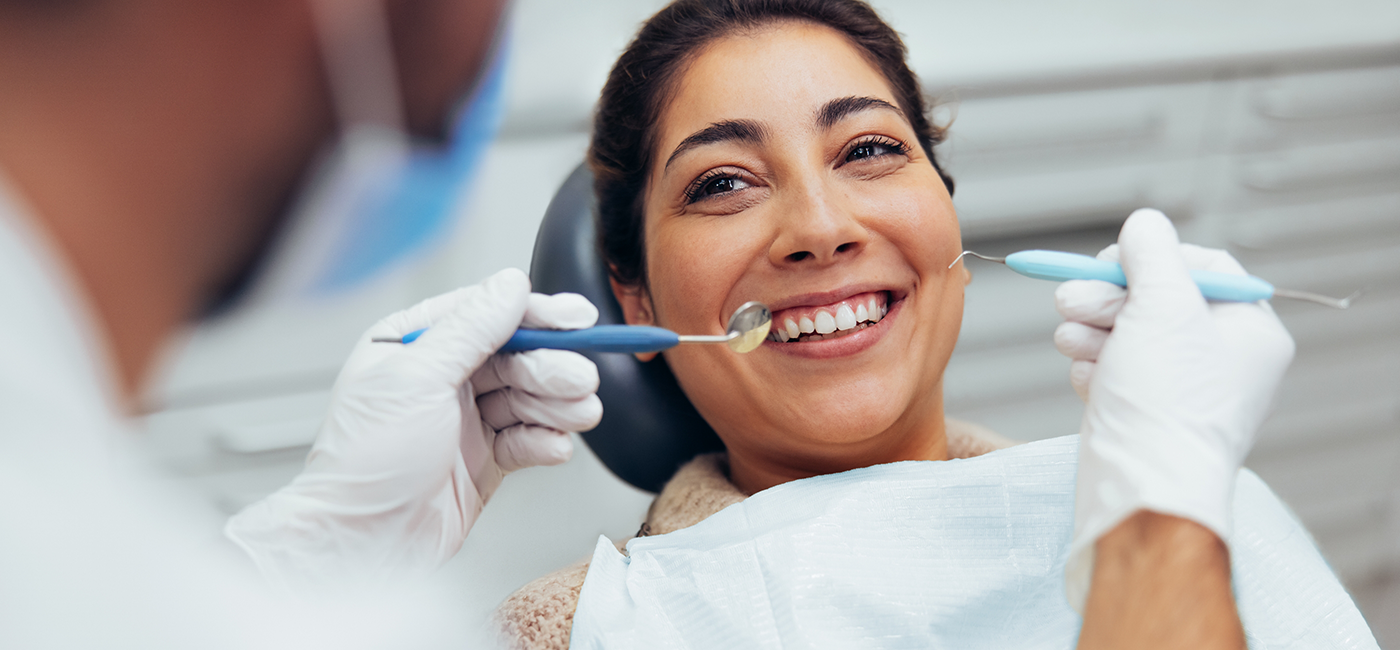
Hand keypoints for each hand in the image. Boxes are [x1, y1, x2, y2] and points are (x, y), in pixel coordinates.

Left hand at [225, 268, 601, 590]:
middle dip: (551, 367)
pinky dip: (546, 441)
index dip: (533, 315)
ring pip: (527, 397)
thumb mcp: (416, 379)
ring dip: (557, 404)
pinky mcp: (484, 459)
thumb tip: (509, 287)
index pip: (484, 314)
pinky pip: (527, 438)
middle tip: (579, 378)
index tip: (575, 318)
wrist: (363, 544)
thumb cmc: (365, 464)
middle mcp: (440, 378)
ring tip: (578, 413)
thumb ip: (469, 329)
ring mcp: (464, 419)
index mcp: (412, 345)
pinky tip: (554, 445)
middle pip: (514, 356)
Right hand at [1053, 209, 1293, 610]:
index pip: (1203, 266)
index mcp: (1250, 332)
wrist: (1140, 489)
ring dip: (1090, 328)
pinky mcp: (1144, 413)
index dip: (1153, 257)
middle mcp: (1221, 361)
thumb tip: (1144, 224)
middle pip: (1157, 299)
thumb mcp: (1165, 305)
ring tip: (1071, 339)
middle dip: (1108, 297)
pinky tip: (1088, 379)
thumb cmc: (1166, 404)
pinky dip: (1094, 368)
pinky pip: (1113, 371)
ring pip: (1127, 333)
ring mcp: (1180, 390)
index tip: (1113, 262)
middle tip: (1072, 300)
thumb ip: (1153, 253)